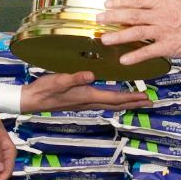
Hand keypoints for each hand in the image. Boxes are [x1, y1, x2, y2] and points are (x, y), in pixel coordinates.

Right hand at [21, 71, 147, 112]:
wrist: (31, 100)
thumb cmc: (44, 90)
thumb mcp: (58, 81)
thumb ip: (75, 78)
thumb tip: (92, 75)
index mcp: (87, 96)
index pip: (114, 98)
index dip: (131, 98)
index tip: (145, 98)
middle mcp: (88, 101)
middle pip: (116, 104)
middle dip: (133, 103)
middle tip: (149, 102)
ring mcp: (84, 102)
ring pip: (110, 104)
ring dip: (125, 103)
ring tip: (137, 101)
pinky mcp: (79, 100)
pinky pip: (102, 102)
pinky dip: (113, 100)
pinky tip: (113, 97)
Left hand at [99, 0, 180, 65]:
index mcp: (163, 1)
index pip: (136, 0)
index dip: (119, 2)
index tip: (106, 4)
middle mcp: (161, 14)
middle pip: (132, 15)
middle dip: (112, 17)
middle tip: (98, 20)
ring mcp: (165, 30)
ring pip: (136, 32)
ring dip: (118, 36)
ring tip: (104, 39)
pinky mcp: (170, 46)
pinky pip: (149, 51)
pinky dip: (136, 56)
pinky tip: (124, 60)